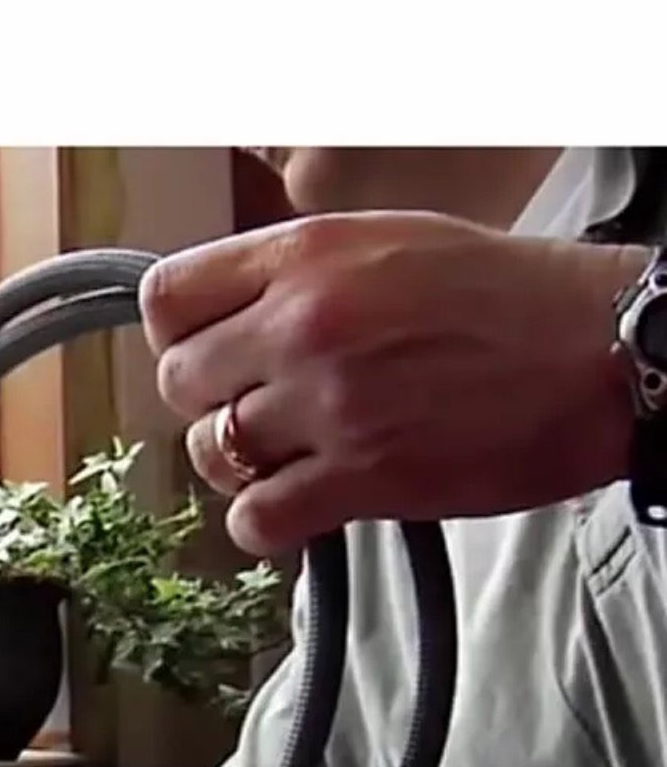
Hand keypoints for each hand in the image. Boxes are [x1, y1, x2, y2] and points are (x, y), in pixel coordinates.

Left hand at [139, 211, 647, 554]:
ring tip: (292, 455)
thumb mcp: (385, 243)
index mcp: (306, 252)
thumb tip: (217, 320)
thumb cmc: (502, 296)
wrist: (600, 352)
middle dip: (212, 401)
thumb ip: (293, 277)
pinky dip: (266, 523)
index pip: (167, 297)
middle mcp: (304, 322)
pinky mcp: (360, 477)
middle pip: (177, 382)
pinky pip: (254, 520)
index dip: (180, 333)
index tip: (213, 351)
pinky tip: (302, 505)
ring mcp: (329, 403)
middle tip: (265, 408)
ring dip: (239, 465)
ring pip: (210, 452)